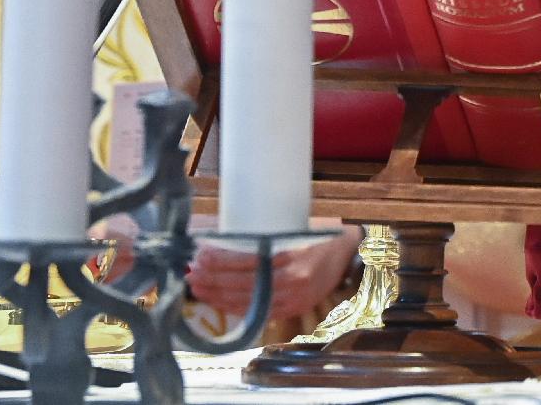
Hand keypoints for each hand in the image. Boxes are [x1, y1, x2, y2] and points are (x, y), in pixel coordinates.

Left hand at [186, 223, 360, 320]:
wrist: (349, 253)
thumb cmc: (319, 235)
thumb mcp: (293, 229)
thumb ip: (267, 238)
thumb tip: (224, 242)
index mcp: (292, 254)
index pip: (248, 261)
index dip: (222, 261)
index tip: (202, 256)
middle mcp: (293, 279)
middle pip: (244, 283)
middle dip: (214, 280)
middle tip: (191, 274)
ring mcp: (293, 297)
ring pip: (248, 300)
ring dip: (219, 296)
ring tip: (198, 289)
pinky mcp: (293, 309)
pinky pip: (259, 312)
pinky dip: (237, 307)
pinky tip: (220, 302)